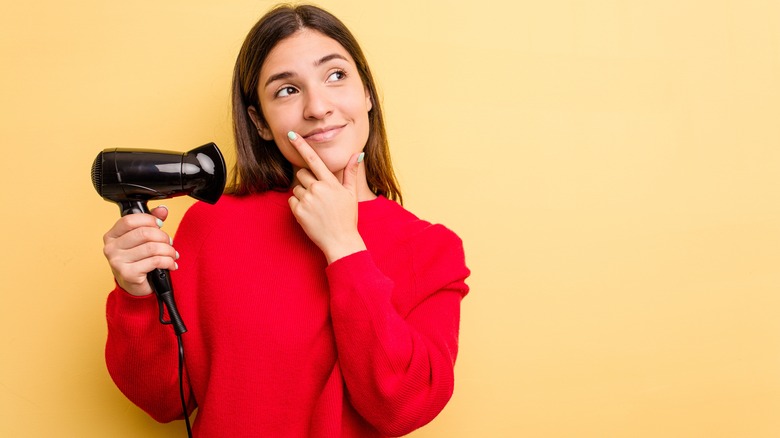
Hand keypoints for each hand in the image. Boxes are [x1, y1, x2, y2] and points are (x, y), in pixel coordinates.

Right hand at [102, 206, 177, 295]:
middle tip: (169, 243)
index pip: (130, 220)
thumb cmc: (137, 261)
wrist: (134, 286)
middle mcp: (111, 248)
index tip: (160, 224)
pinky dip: (168, 261)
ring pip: (152, 247)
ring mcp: (118, 262)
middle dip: (163, 237)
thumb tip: (162, 209)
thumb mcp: (141, 239)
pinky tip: (171, 264)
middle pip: (144, 233)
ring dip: (168, 251)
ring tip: (172, 255)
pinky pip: (155, 261)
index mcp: (112, 235)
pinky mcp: (128, 274)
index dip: (149, 219)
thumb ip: (150, 222)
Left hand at [287, 131, 366, 263]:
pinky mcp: (298, 212)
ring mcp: (307, 200)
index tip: (291, 135)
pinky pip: (292, 201)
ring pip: (297, 188)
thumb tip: (358, 154)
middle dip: (307, 181)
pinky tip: (310, 214)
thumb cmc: (347, 217)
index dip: (301, 146)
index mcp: (330, 182)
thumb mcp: (351, 194)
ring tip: (316, 207)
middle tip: (318, 195)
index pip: (313, 159)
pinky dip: (298, 206)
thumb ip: (350, 172)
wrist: (340, 240)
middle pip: (301, 174)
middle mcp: (317, 189)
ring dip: (303, 195)